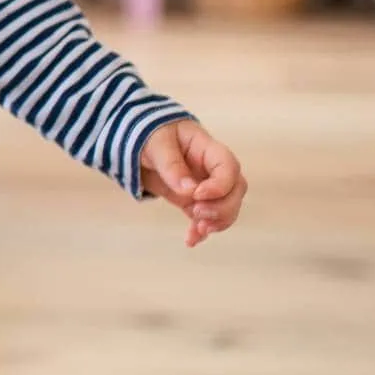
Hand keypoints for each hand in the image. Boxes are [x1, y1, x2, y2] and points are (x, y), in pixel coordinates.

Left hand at [139, 120, 246, 246]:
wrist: (138, 143)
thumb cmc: (150, 134)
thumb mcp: (156, 143)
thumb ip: (172, 165)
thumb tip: (188, 191)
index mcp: (207, 149)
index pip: (229, 166)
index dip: (220, 185)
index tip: (197, 195)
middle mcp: (212, 169)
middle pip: (236, 190)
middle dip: (223, 207)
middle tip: (197, 213)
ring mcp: (205, 187)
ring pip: (227, 208)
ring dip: (218, 222)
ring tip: (199, 230)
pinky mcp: (193, 201)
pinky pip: (205, 218)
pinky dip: (201, 231)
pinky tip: (191, 241)